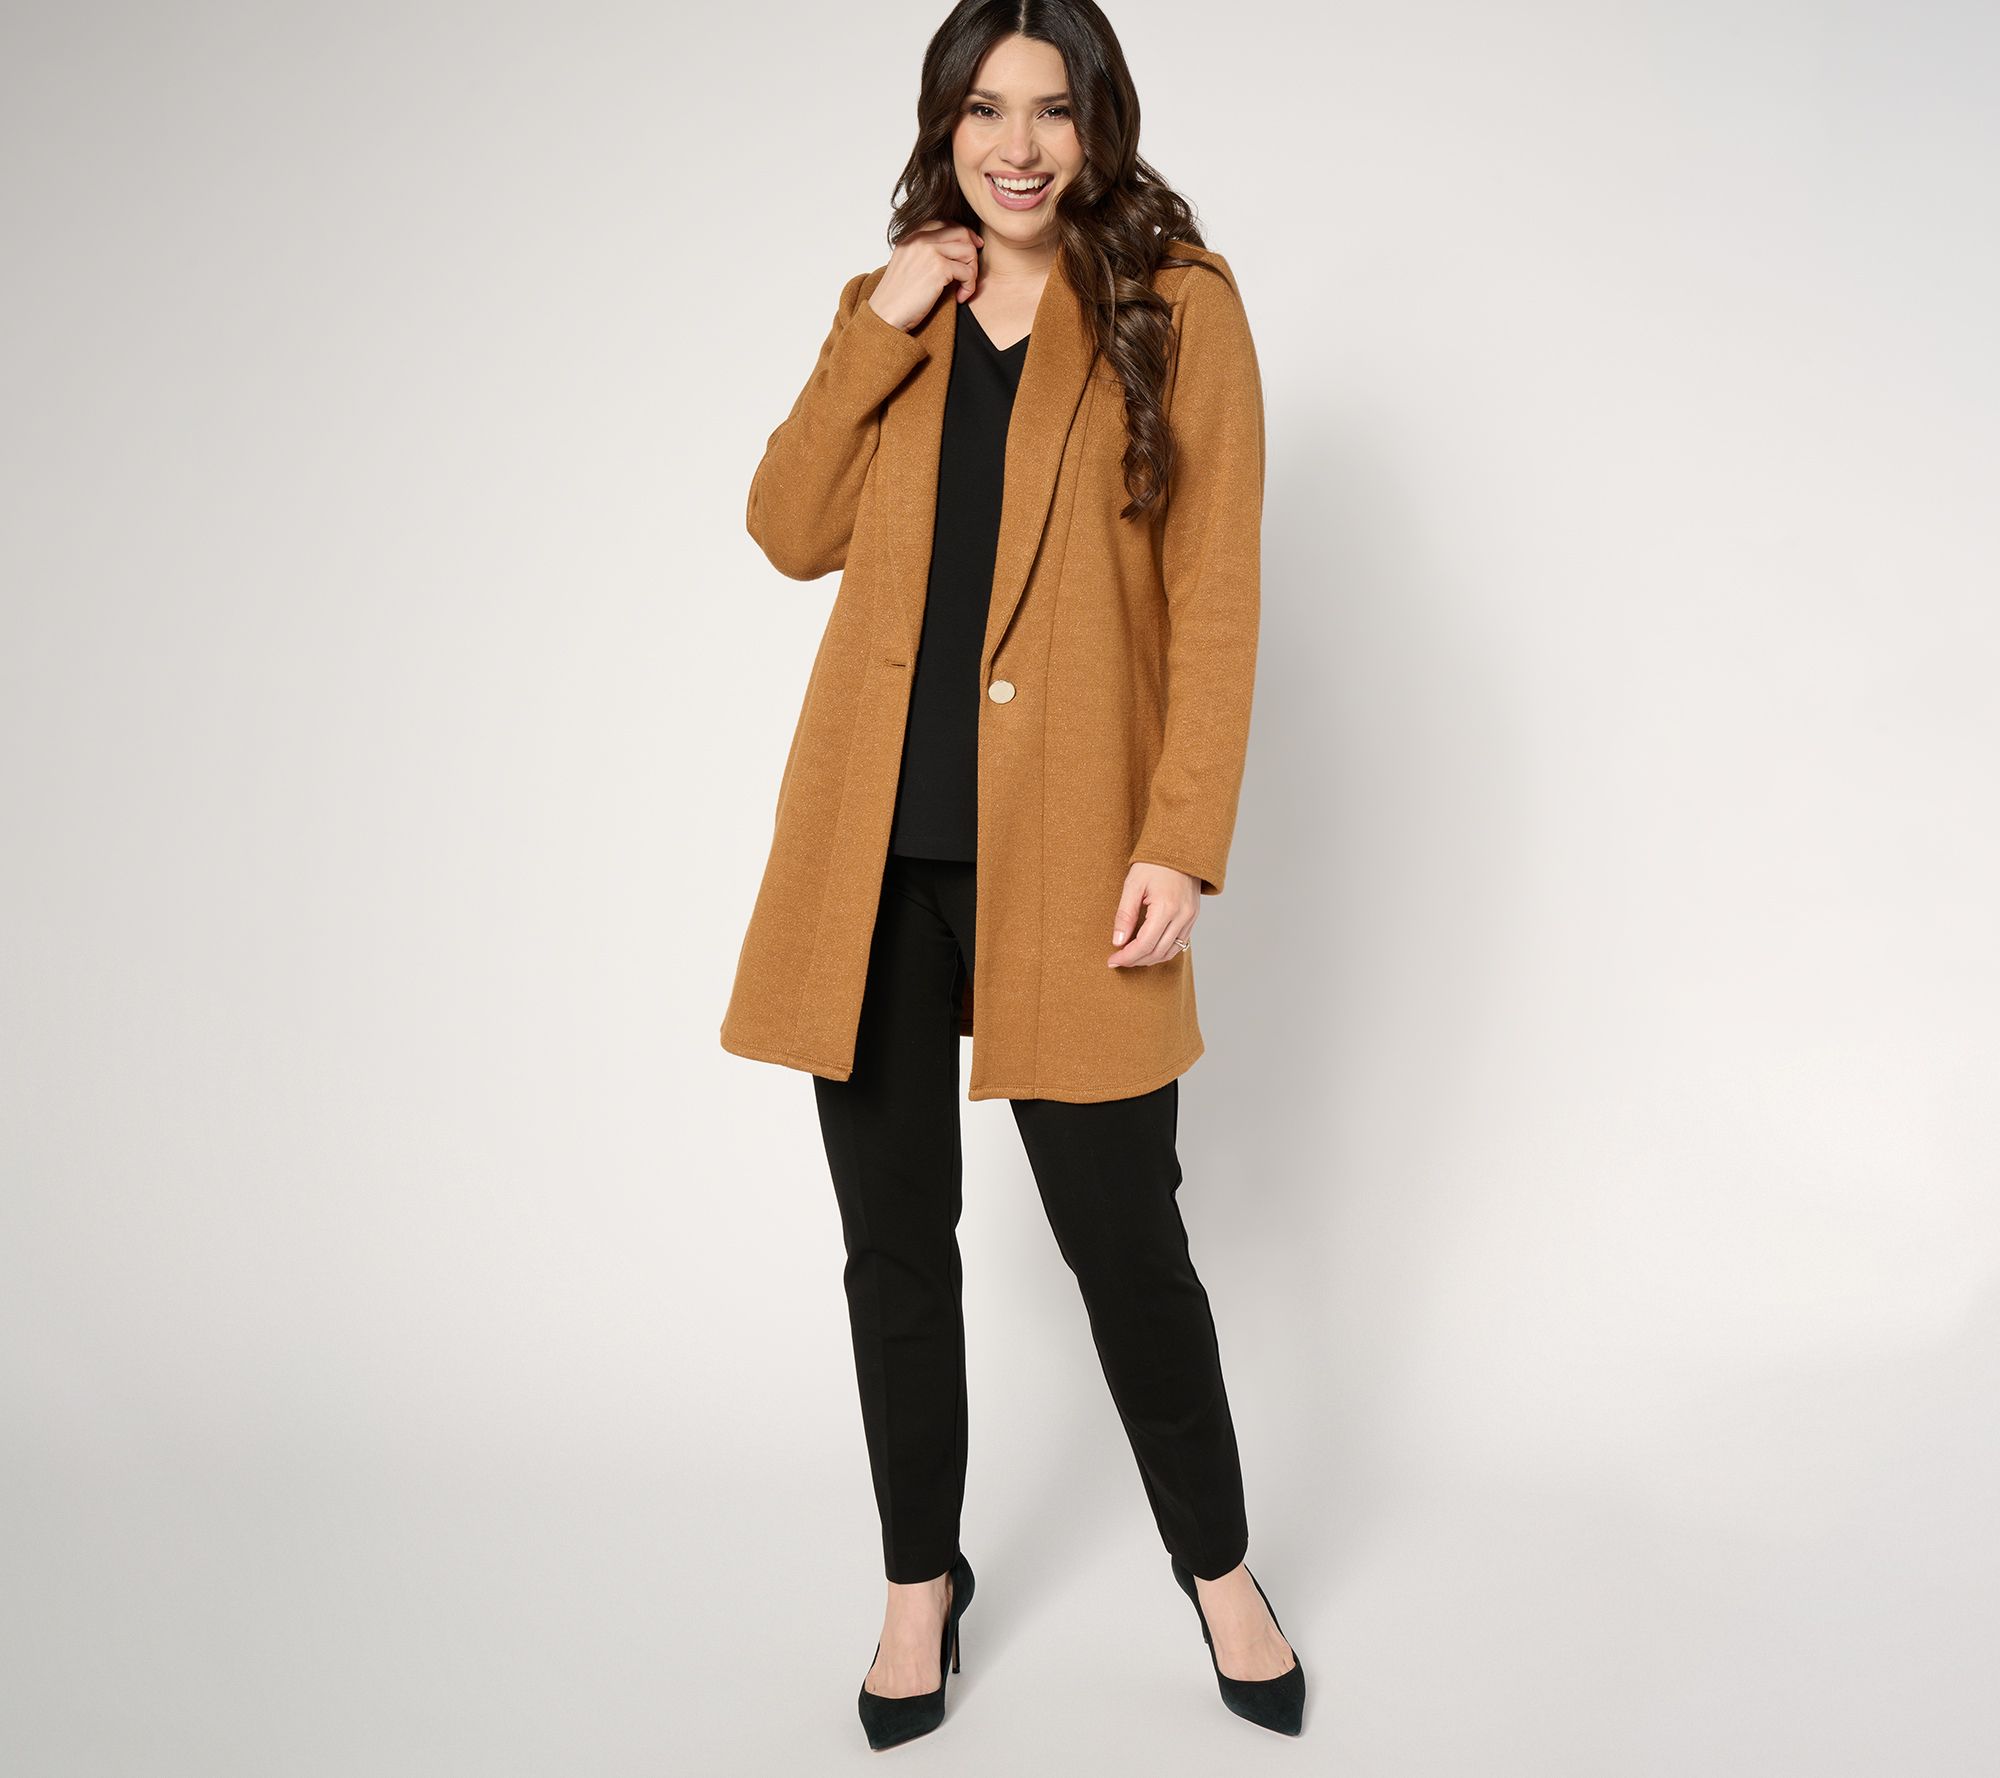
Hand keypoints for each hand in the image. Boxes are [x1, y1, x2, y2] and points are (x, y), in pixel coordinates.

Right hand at [867, 220, 984, 330]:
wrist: (885, 314)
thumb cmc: (897, 297)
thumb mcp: (907, 264)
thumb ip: (924, 252)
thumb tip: (953, 251)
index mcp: (911, 236)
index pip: (945, 223)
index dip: (964, 235)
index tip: (973, 248)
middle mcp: (920, 239)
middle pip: (961, 233)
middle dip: (972, 253)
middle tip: (971, 273)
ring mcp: (930, 251)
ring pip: (969, 250)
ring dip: (973, 271)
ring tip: (964, 288)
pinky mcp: (939, 268)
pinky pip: (968, 272)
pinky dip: (969, 287)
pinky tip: (960, 298)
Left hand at [1108, 862, 1199, 966]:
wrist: (1180, 847)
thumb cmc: (1154, 863)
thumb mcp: (1133, 885)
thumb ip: (1125, 915)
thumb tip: (1118, 941)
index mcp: (1166, 908)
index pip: (1145, 944)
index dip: (1127, 957)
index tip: (1112, 960)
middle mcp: (1182, 916)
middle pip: (1157, 952)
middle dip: (1135, 960)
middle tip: (1118, 960)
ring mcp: (1190, 918)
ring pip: (1170, 952)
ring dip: (1149, 959)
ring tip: (1131, 957)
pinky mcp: (1193, 917)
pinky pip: (1179, 943)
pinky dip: (1162, 951)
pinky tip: (1148, 949)